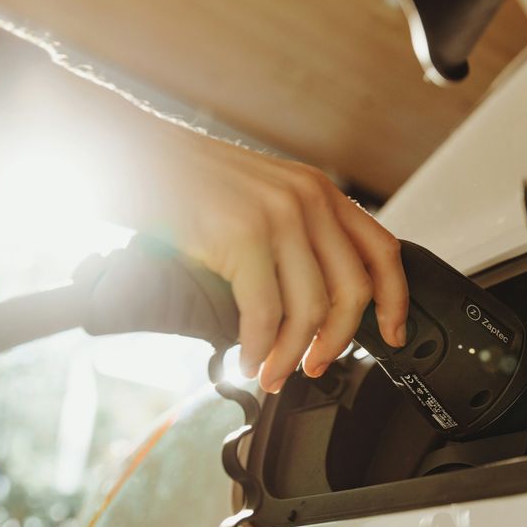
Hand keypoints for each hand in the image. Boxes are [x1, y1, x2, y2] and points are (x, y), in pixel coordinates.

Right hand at [168, 138, 408, 392]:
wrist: (131, 154)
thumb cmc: (186, 183)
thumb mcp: (261, 198)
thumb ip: (296, 236)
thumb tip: (315, 305)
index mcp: (319, 192)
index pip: (382, 250)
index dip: (395, 300)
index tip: (392, 334)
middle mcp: (308, 200)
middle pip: (352, 291)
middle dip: (337, 341)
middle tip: (315, 365)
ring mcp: (277, 216)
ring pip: (310, 309)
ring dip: (291, 354)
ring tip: (272, 372)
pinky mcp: (242, 235)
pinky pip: (265, 312)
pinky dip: (259, 348)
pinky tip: (248, 360)